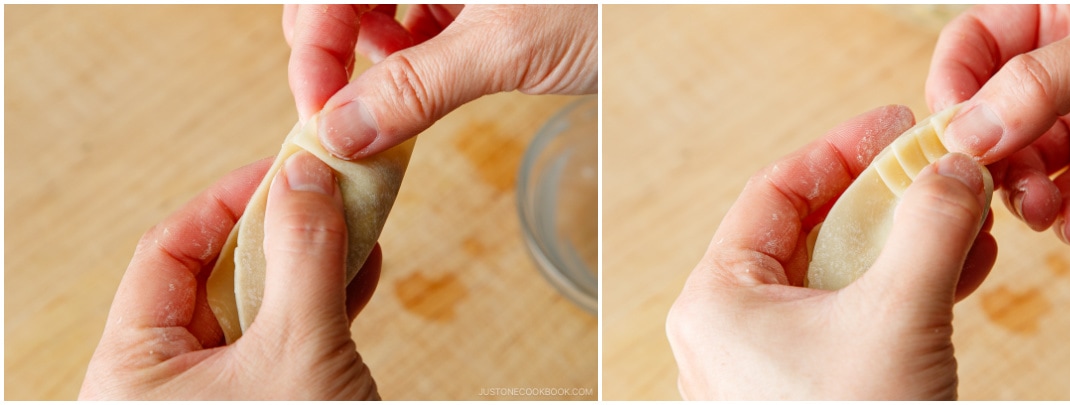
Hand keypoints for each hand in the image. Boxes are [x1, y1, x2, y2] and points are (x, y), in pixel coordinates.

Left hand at [80, 153, 383, 399]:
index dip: (229, 201)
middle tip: (327, 191)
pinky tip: (358, 273)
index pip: (170, 251)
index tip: (286, 167)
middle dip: (280, 230)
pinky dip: (320, 304)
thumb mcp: (299, 351)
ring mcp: (216, 397)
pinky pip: (283, 338)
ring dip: (309, 263)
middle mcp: (164, 382)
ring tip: (354, 226)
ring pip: (256, 306)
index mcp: (134, 370)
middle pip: (215, 274)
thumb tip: (304, 177)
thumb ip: (302, 257)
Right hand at [283, 4, 597, 158]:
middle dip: (332, 51)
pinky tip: (417, 82)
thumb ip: (417, 87)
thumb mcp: (505, 46)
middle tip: (341, 114)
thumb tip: (340, 131)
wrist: (672, 9)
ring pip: (375, 7)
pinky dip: (406, 55)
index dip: (312, 47)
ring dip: (368, 55)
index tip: (319, 112)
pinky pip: (416, 19)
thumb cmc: (605, 4)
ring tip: (387, 99)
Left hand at [666, 106, 997, 399]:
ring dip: (903, 244)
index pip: (774, 193)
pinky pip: (848, 322)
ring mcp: (762, 365)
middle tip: (934, 170)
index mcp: (717, 300)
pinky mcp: (804, 391)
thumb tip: (951, 166)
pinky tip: (958, 271)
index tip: (895, 128)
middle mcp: (728, 329)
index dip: (840, 152)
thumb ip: (926, 227)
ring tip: (964, 220)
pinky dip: (899, 293)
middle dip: (883, 200)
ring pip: (835, 278)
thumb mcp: (897, 315)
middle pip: (807, 232)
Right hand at [925, 4, 1069, 248]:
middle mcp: (1064, 72)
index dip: (953, 84)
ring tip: (1043, 208)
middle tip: (992, 182)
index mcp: (1058, 16)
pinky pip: (1066, 203)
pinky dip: (1066, 219)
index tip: (950, 129)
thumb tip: (964, 131)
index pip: (973, 46)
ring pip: (1021, 167)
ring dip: (1023, 194)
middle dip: (988, 154)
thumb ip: (1034, 84)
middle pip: (987, 115)